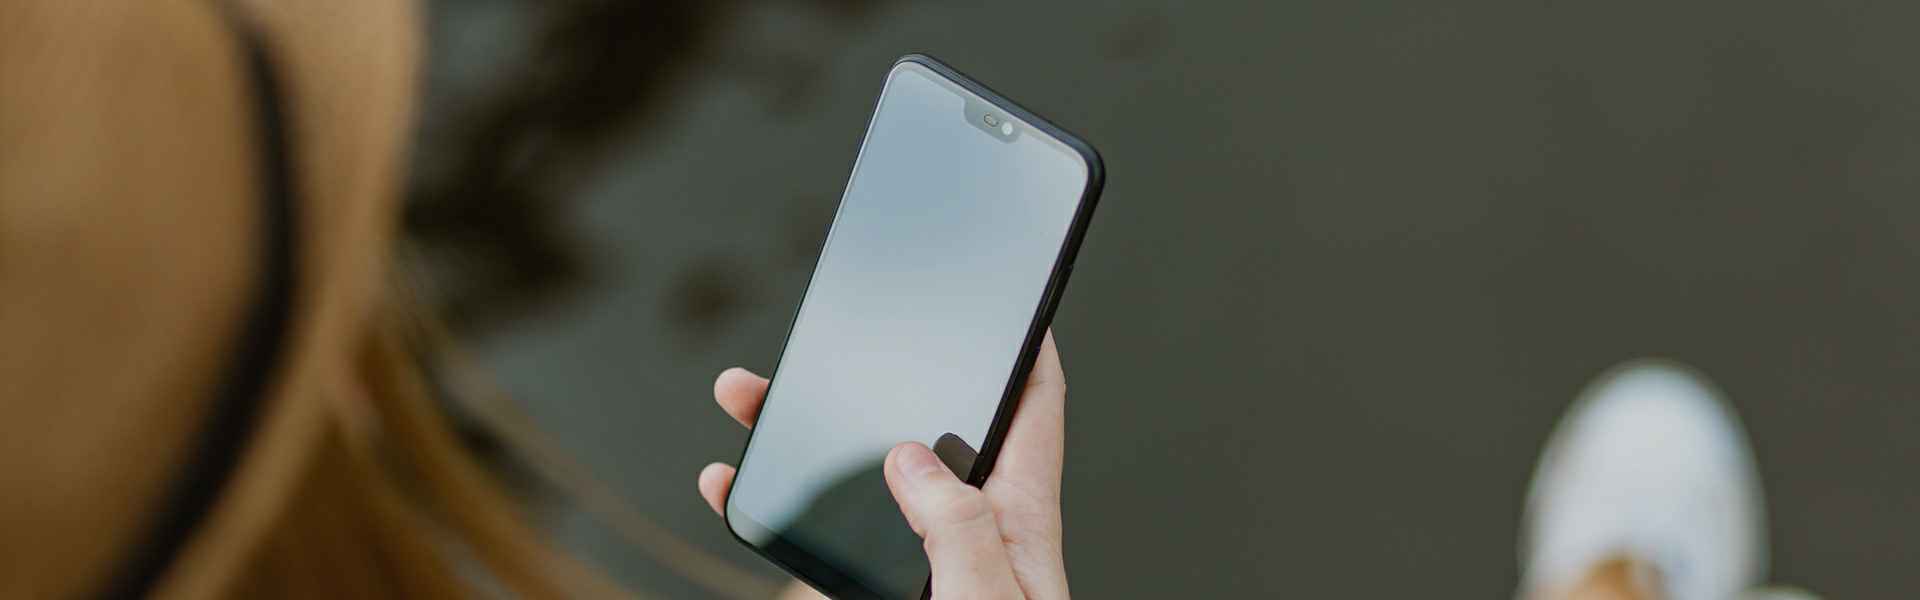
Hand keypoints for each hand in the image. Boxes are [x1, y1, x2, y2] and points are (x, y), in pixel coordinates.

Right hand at [697, 331, 1070, 598]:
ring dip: (802, 434)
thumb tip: (912, 456)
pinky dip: (768, 507)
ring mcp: (917, 563)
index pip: (1032, 411)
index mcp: (1018, 522)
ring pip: (856, 478)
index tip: (1009, 297)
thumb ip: (960, 529)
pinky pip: (816, 539)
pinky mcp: (873, 593)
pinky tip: (727, 483)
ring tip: (745, 396)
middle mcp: (968, 533)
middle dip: (877, 372)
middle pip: (921, 427)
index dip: (1025, 349)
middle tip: (832, 330)